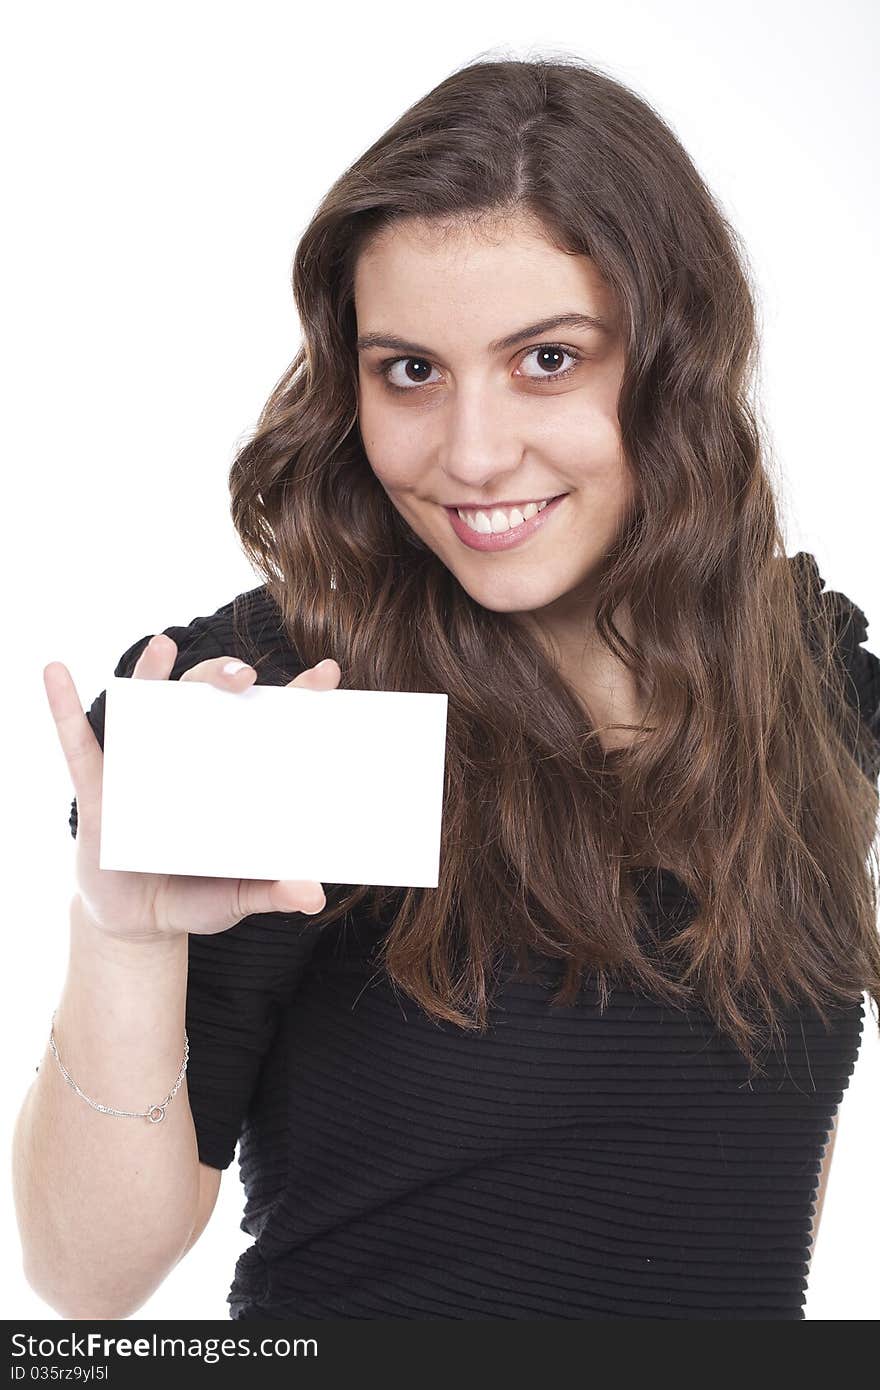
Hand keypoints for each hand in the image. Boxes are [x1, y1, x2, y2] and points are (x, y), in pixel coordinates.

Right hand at [44, 634, 340, 942]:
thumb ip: (272, 891)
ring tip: (162, 646)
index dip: (297, 695)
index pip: (268, 721)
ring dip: (152, 670)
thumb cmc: (195, 895)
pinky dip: (63, 706)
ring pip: (146, 705)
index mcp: (230, 771)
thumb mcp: (237, 895)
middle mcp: (186, 754)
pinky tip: (55, 671)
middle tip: (244, 677)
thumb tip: (313, 900)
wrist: (139, 923)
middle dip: (224, 675)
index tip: (329, 675)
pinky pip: (77, 743)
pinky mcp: (99, 788)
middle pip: (205, 697)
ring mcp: (140, 764)